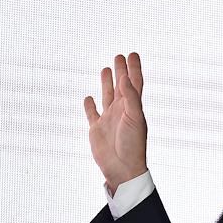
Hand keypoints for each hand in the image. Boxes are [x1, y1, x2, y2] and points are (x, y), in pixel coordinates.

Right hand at [84, 52, 148, 192]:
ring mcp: (109, 119)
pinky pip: (92, 113)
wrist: (122, 168)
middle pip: (121, 86)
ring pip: (107, 96)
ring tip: (106, 69)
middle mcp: (121, 110)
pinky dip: (89, 105)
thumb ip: (130, 97)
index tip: (132, 54)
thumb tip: (125, 78)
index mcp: (133, 107)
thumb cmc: (132, 145)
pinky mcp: (97, 129)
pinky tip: (88, 98)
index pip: (134, 83)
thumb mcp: (134, 117)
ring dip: (107, 83)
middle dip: (121, 71)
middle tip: (119, 56)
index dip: (134, 68)